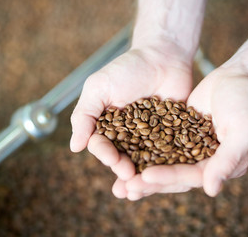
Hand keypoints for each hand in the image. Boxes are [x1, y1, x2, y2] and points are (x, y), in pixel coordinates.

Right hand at [70, 46, 192, 196]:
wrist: (163, 56)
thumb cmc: (128, 68)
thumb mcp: (99, 87)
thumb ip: (84, 115)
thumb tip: (75, 147)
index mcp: (108, 127)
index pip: (104, 146)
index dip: (107, 156)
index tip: (115, 161)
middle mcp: (128, 136)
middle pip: (124, 159)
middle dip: (125, 174)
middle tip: (131, 184)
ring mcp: (151, 138)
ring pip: (146, 162)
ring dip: (144, 179)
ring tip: (145, 191)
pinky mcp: (173, 136)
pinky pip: (170, 154)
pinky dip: (169, 167)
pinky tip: (170, 179)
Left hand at [124, 67, 247, 198]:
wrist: (241, 75)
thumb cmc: (247, 102)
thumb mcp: (243, 130)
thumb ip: (228, 160)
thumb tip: (211, 191)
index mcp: (223, 166)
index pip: (191, 176)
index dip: (168, 177)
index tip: (144, 177)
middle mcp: (206, 161)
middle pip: (174, 176)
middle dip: (150, 182)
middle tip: (123, 189)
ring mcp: (192, 148)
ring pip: (165, 164)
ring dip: (143, 171)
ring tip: (119, 182)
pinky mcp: (181, 133)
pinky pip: (161, 145)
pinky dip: (145, 151)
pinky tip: (125, 154)